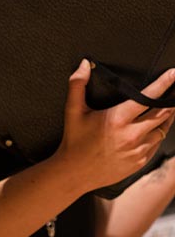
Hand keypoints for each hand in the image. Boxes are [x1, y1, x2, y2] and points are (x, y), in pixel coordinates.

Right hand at [54, 60, 174, 189]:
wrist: (75, 172)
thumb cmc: (74, 139)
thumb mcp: (72, 110)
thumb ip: (77, 84)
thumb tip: (85, 64)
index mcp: (117, 119)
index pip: (148, 97)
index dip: (164, 84)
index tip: (174, 74)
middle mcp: (132, 134)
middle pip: (163, 113)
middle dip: (172, 100)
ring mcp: (139, 149)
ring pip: (163, 129)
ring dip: (168, 117)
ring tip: (170, 108)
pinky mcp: (141, 161)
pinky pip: (157, 144)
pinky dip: (159, 133)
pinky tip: (156, 128)